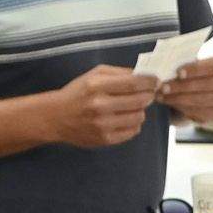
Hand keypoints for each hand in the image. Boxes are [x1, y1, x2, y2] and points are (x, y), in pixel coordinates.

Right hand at [46, 64, 161, 149]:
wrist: (56, 117)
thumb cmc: (77, 93)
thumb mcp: (94, 75)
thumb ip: (119, 73)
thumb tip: (143, 75)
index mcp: (97, 86)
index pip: (133, 83)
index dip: (149, 82)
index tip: (156, 81)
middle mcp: (100, 105)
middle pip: (140, 100)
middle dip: (148, 96)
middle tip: (149, 94)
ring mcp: (103, 124)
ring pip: (139, 117)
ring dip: (140, 110)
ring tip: (133, 107)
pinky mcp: (105, 139)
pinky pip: (133, 131)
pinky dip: (134, 124)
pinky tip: (125, 118)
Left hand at [159, 55, 212, 126]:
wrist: (192, 91)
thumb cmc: (189, 74)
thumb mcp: (187, 66)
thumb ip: (182, 65)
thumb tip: (167, 68)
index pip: (212, 67)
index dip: (195, 70)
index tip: (178, 73)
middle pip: (206, 85)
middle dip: (183, 87)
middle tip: (163, 87)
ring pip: (201, 100)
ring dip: (178, 99)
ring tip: (162, 96)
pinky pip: (199, 113)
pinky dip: (182, 108)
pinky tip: (170, 103)